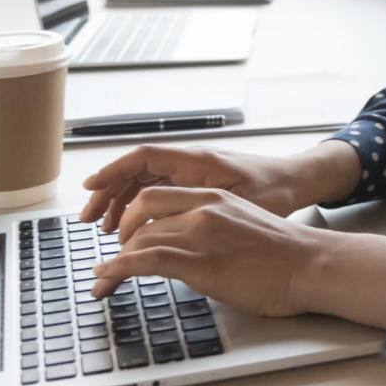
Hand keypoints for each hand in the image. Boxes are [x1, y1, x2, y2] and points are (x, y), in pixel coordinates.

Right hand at [80, 144, 303, 238]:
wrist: (298, 181)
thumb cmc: (276, 190)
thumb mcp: (241, 203)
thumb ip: (203, 210)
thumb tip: (164, 221)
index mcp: (197, 161)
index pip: (144, 157)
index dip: (114, 171)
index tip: (91, 188)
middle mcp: (190, 163)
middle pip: (137, 170)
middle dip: (108, 191)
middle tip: (88, 219)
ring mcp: (193, 173)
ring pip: (146, 181)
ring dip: (121, 200)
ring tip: (103, 227)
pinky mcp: (198, 184)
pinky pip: (159, 190)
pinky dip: (140, 205)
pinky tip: (132, 226)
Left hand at [89, 186, 325, 313]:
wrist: (309, 263)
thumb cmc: (283, 253)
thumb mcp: (243, 224)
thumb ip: (214, 227)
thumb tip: (194, 247)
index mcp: (214, 196)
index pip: (159, 193)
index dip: (133, 211)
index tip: (121, 229)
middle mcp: (204, 207)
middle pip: (142, 207)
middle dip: (119, 230)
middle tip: (114, 253)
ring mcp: (201, 232)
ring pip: (140, 237)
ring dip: (114, 260)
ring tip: (104, 278)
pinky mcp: (200, 261)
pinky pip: (146, 260)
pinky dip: (118, 269)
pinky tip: (108, 278)